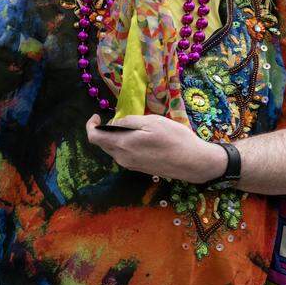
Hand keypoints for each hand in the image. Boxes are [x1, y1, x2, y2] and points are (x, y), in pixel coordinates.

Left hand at [85, 114, 225, 183]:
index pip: (94, 137)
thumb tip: (114, 123)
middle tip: (118, 119)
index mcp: (123, 145)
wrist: (194, 163)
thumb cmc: (175, 139)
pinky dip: (124, 143)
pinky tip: (139, 137)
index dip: (91, 125)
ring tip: (133, 127)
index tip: (97, 116)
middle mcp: (122, 158)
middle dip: (105, 130)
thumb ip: (129, 121)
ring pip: (113, 148)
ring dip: (116, 136)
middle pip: (103, 143)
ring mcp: (130, 165)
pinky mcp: (138, 168)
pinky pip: (123, 154)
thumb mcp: (152, 122)